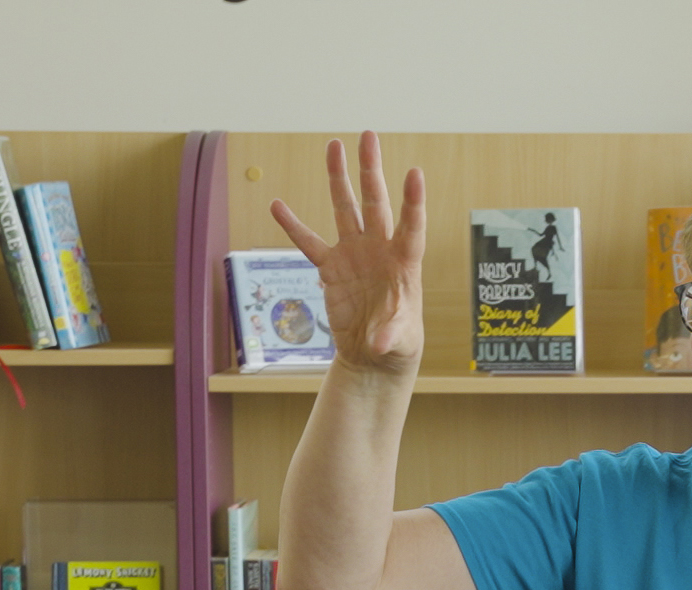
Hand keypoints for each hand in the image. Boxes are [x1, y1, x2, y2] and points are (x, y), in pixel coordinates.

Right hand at [268, 131, 426, 374]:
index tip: (414, 173)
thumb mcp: (399, 342)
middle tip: (367, 136)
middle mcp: (379, 248)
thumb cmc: (397, 343)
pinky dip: (293, 226)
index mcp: (403, 262)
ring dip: (339, 179)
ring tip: (333, 145)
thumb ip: (390, 336)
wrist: (374, 352)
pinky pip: (309, 243)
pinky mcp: (331, 268)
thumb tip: (379, 342)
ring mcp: (354, 253)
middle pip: (376, 203)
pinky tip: (277, 206)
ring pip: (346, 209)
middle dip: (371, 170)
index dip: (413, 202)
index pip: (411, 226)